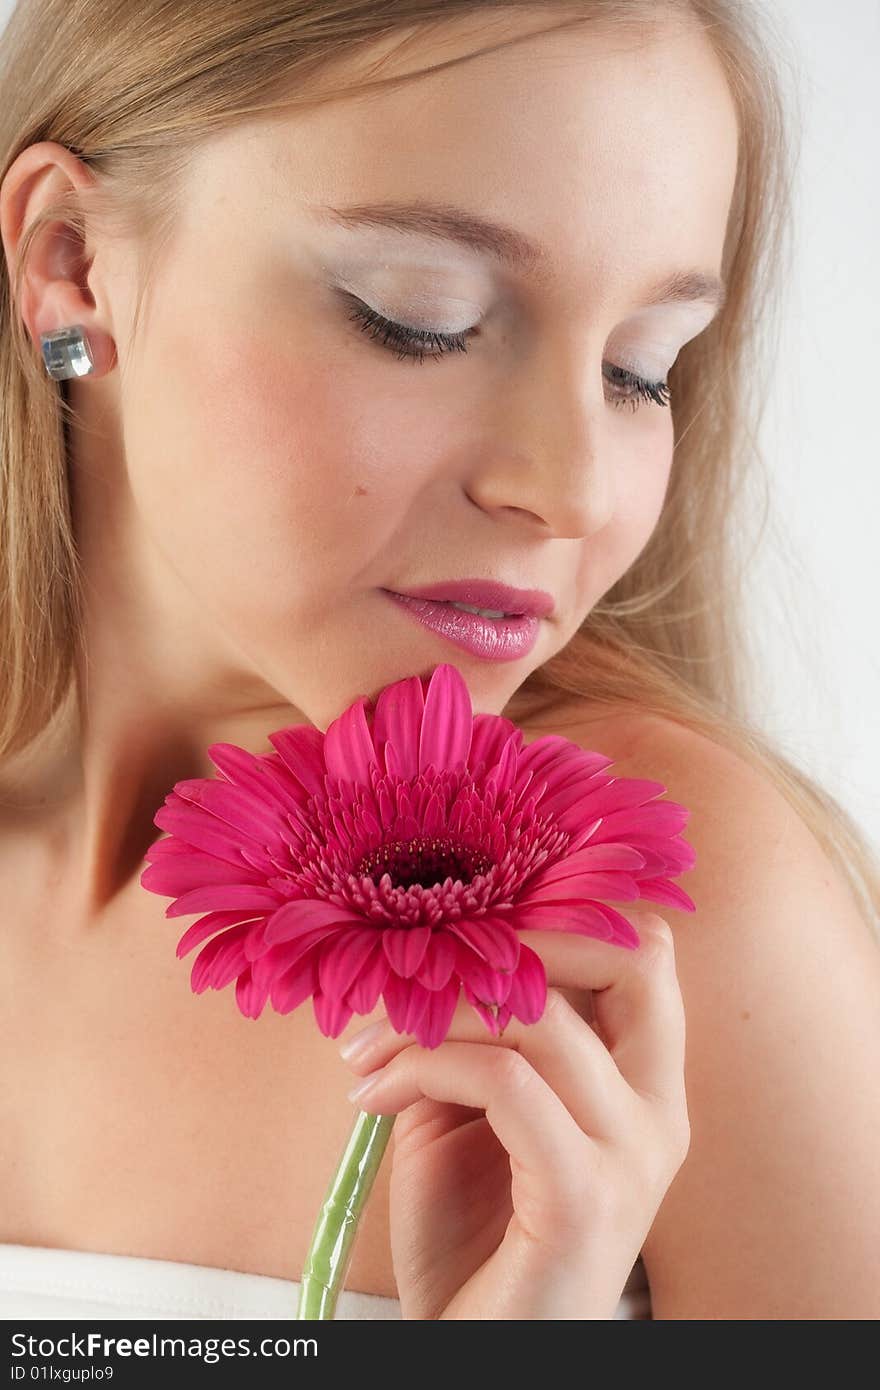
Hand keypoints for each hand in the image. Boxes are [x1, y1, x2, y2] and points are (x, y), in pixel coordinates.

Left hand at [337, 910, 689, 1318]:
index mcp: (641, 1088)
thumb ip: (472, 1036)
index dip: (558, 919)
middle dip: (524, 937)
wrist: (473, 1356)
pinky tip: (370, 1096)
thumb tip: (426, 956)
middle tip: (432, 962)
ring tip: (364, 1053)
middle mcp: (657, 1113)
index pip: (639, 954)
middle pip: (632, 958)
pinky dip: (424, 1066)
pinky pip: (504, 1082)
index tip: (463, 932)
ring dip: (431, 1015)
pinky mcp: (583, 1197)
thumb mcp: (465, 1115)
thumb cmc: (471, 1242)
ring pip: (540, 1015)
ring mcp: (630, 1155)